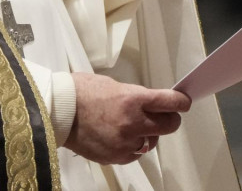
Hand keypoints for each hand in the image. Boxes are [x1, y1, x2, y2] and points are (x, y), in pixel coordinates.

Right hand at [64, 72, 190, 164]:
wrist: (58, 111)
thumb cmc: (81, 92)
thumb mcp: (114, 86)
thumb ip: (136, 96)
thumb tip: (152, 104)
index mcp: (133, 99)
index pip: (171, 103)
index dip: (181, 102)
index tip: (183, 102)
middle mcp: (132, 122)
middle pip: (169, 126)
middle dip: (169, 120)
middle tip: (165, 116)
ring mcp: (124, 142)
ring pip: (152, 142)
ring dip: (148, 134)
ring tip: (131, 125)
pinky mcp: (115, 156)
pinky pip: (135, 154)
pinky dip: (132, 146)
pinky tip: (120, 136)